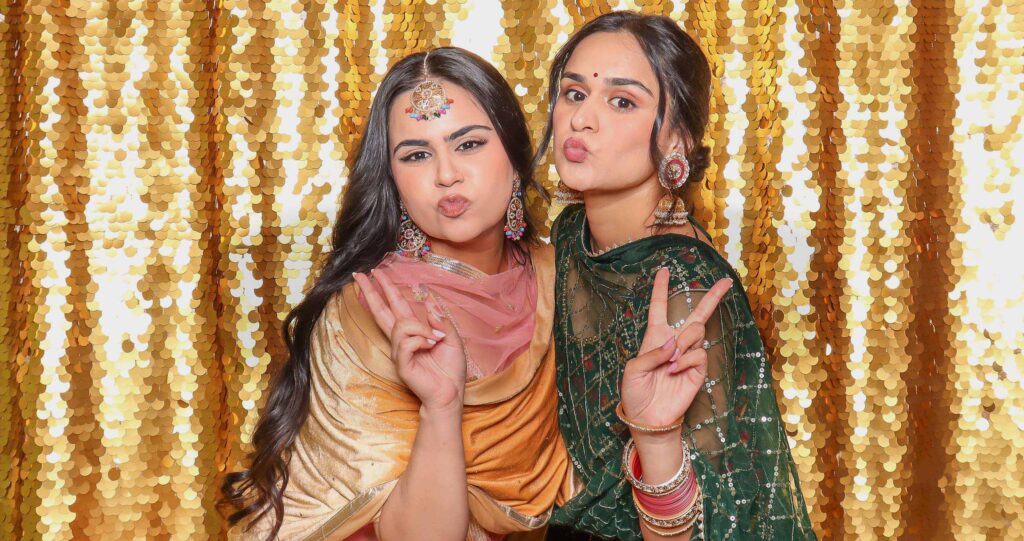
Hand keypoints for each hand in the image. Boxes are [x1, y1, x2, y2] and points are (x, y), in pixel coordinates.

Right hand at [353, 270, 465, 410]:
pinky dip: (421, 340)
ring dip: (421, 327)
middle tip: (361, 274)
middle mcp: (402, 339)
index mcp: (413, 331)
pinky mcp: (401, 363)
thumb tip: (428, 299)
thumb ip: (440, 319)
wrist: (450, 393)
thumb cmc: (450, 368)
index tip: (375, 272)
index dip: (385, 289)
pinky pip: (407, 342)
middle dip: (371, 292)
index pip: (394, 305)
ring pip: (401, 325)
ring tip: (435, 338)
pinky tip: (431, 345)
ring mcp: (400, 351)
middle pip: (382, 311)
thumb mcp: (452, 338)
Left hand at [620, 268, 732, 428]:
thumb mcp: (633, 370)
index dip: (661, 289)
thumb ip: (652, 353)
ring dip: (683, 342)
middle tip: (726, 282)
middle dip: (712, 297)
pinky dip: (687, 359)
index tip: (665, 270)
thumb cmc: (635, 393)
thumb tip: (674, 343)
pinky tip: (676, 370)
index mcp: (654, 337)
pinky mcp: (698, 370)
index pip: (659, 307)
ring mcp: (688, 355)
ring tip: (671, 362)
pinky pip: (699, 353)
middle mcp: (674, 343)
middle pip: (696, 314)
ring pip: (696, 331)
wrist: (648, 418)